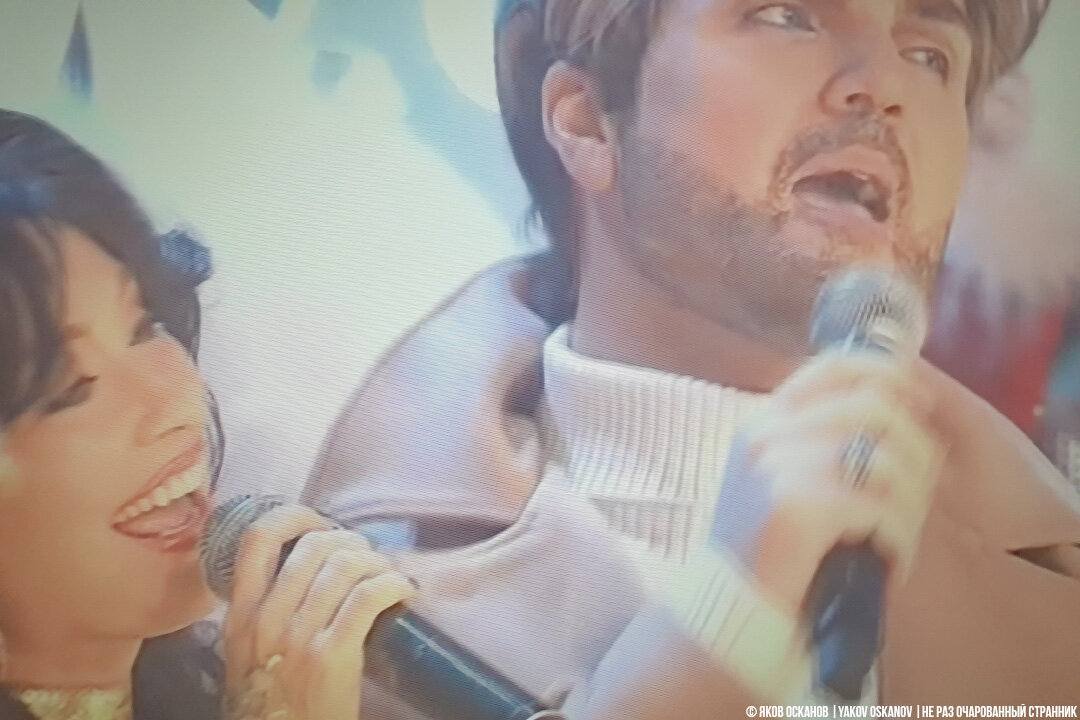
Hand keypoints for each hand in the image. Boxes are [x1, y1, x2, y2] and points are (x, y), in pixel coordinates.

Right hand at [222, 505, 413, 719]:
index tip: (319, 523)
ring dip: (377, 563)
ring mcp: (298, 638)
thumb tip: (305, 565)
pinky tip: (403, 590)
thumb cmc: (274, 702)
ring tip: (388, 575)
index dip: (294, 517)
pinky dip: (393, 584)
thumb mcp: (250, 653)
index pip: (257, 540)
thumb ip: (266, 611)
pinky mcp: (332, 656)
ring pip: (346, 566)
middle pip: (314, 545)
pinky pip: (369, 596)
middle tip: (367, 556)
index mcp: (241, 616)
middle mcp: (265, 621)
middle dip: (351, 542)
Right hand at [717, 352, 943, 616]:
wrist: (730, 607)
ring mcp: (779, 467)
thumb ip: (819, 441)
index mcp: (764, 421)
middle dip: (917, 447)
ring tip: (904, 534)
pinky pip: (882, 508)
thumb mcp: (779, 478)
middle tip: (923, 487)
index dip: (887, 375)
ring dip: (912, 502)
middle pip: (875, 407)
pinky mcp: (798, 507)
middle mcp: (768, 433)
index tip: (919, 403)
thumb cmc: (767, 548)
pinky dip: (900, 539)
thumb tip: (893, 404)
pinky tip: (891, 562)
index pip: (834, 366)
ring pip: (887, 460)